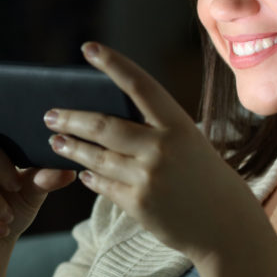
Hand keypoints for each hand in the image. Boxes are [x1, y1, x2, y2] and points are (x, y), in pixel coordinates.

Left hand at [44, 42, 260, 264]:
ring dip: (71, 148)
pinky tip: (82, 173)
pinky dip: (90, 177)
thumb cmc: (205, 178)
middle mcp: (161, 147)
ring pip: (96, 157)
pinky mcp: (138, 204)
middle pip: (103, 126)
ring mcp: (148, 177)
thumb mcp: (189, 143)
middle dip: (71, 119)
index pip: (139, 84)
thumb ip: (154, 129)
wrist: (226, 227)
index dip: (112, 64)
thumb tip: (105, 117)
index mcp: (178, 124)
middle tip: (49, 115)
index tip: (88, 48)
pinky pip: (103, 185)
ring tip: (56, 141)